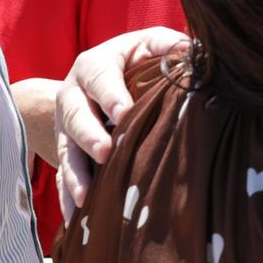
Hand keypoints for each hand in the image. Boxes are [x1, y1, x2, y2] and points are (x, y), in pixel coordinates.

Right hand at [54, 27, 189, 220]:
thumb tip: (199, 53)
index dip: (111, 95)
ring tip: (87, 196)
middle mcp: (73, 94)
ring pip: (66, 149)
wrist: (95, 76)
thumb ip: (169, 46)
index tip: (124, 113)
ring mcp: (65, 124)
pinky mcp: (66, 148)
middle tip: (105, 152)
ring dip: (75, 173)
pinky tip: (75, 218)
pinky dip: (68, 196)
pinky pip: (63, 174)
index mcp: (95, 65)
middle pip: (76, 115)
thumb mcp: (151, 44)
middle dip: (89, 134)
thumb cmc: (137, 59)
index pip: (100, 77)